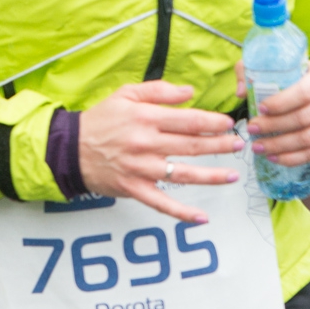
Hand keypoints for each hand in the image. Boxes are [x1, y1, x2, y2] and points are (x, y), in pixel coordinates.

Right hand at [78, 82, 242, 222]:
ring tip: (232, 175)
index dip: (211, 122)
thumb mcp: (126, 94)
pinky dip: (182, 213)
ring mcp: (141, 169)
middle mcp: (146, 143)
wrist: (70, 148)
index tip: (228, 124)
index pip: (187, 120)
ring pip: (183, 174)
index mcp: (146, 118)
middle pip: (191, 145)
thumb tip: (190, 91)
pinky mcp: (135, 189)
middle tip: (239, 145)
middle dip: (219, 145)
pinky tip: (202, 218)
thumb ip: (160, 91)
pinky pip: (162, 204)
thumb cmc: (101, 119)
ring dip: (211, 176)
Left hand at [236, 61, 309, 166]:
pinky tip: (275, 157)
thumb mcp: (278, 68)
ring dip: (280, 146)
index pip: (303, 93)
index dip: (280, 104)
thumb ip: (253, 71)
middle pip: (304, 118)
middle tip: (252, 129)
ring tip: (258, 147)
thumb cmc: (298, 79)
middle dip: (274, 127)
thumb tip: (241, 92)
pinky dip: (293, 158)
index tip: (259, 109)